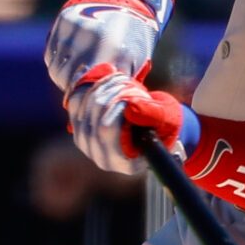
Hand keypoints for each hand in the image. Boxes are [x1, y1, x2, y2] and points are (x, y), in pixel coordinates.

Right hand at [45, 0, 165, 93]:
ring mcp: (75, 27)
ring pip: (56, 70)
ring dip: (64, 79)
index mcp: (114, 50)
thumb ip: (116, 85)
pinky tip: (69, 64)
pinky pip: (50, 54)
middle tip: (81, 94)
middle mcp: (91, 37)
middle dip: (74, 91)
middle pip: (68, 80)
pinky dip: (57, 63)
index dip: (86, 99)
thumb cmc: (136, 37)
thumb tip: (99, 109)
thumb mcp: (134, 62)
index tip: (89, 104)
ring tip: (76, 79)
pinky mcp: (64, 20)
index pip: (88, 88)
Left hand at [66, 63, 195, 173]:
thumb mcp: (168, 119)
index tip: (135, 93)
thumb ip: (153, 114)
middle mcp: (101, 156)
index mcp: (124, 162)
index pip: (106, 129)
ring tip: (125, 84)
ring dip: (105, 87)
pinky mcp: (78, 128)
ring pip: (83, 105)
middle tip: (133, 86)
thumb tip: (130, 107)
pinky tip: (110, 83)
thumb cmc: (165, 125)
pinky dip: (93, 86)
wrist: (156, 125)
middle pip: (93, 114)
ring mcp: (86, 143)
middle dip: (114, 92)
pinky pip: (76, 101)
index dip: (117, 104)